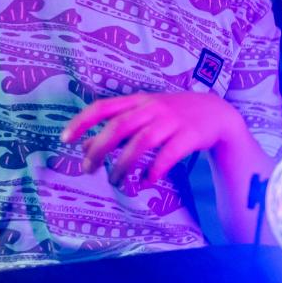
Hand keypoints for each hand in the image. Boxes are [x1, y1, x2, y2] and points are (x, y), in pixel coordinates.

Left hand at [60, 91, 242, 184]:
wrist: (216, 113)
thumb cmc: (173, 116)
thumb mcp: (145, 115)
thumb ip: (117, 128)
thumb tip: (86, 147)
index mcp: (138, 101)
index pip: (104, 107)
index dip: (83, 121)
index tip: (65, 139)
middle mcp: (153, 108)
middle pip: (120, 126)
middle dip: (100, 148)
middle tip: (88, 170)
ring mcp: (172, 121)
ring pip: (142, 141)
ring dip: (125, 164)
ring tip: (117, 181)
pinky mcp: (190, 135)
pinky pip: (169, 154)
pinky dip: (155, 169)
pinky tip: (146, 181)